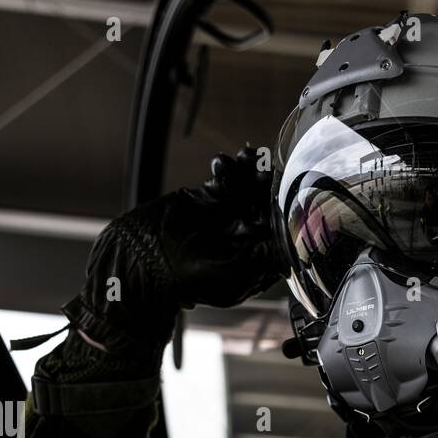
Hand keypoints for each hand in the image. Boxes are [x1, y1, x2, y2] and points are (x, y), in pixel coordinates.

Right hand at [63, 146, 286, 355]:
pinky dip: (227, 169)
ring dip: (249, 171)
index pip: (278, 230)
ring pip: (246, 188)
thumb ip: (264, 260)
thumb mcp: (235, 276)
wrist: (146, 263)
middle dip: (266, 186)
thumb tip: (291, 247)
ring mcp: (225, 215)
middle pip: (264, 204)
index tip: (285, 195)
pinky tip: (224, 162)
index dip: (282, 211)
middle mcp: (244, 234)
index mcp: (255, 256)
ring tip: (250, 156)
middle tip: (267, 170)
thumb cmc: (190, 281)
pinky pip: (223, 180)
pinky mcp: (205, 198)